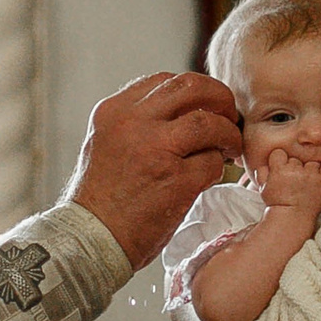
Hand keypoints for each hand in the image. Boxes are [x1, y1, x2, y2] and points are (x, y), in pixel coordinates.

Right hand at [65, 72, 242, 268]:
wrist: (90, 240)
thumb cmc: (100, 200)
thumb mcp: (106, 144)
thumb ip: (136, 124)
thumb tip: (179, 114)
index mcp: (114, 111)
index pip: (164, 81)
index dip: (193, 90)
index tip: (204, 105)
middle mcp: (133, 123)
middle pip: (191, 87)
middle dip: (219, 98)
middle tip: (228, 116)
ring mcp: (156, 149)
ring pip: (209, 122)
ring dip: (227, 133)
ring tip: (230, 147)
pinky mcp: (176, 180)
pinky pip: (212, 162)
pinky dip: (218, 168)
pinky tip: (211, 177)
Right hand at [256, 154, 320, 217]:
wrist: (293, 219)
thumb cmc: (277, 204)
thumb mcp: (263, 189)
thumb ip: (262, 173)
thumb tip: (263, 164)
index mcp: (279, 169)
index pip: (279, 153)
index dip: (280, 162)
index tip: (282, 171)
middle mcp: (295, 169)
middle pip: (296, 158)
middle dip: (295, 167)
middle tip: (294, 180)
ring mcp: (311, 174)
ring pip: (311, 161)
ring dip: (310, 169)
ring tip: (307, 181)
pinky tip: (317, 180)